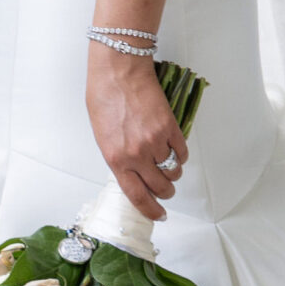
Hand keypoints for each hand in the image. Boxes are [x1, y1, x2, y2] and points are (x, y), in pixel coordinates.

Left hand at [86, 47, 188, 223]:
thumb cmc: (104, 97)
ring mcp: (155, 141)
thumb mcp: (102, 135)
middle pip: (160, 187)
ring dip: (173, 172)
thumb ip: (117, 156)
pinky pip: (182, 152)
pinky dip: (181, 155)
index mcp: (116, 159)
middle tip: (166, 188)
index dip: (150, 209)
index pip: (137, 196)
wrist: (118, 71)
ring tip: (169, 164)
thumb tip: (131, 170)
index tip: (158, 214)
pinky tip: (175, 149)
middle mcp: (137, 155)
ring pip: (174, 170)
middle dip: (165, 192)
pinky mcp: (170, 127)